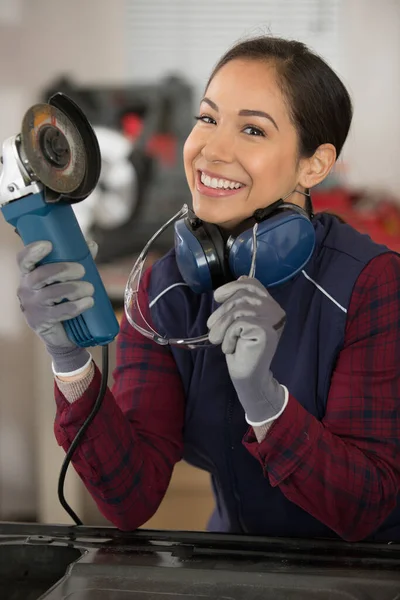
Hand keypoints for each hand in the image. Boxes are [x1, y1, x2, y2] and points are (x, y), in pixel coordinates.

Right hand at [16, 240, 96, 372]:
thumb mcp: (67, 279)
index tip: (48, 244)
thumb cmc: (62, 299)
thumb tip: (91, 244)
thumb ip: (77, 261)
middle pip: (41, 275)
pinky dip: (78, 305)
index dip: (33, 251)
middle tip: (82, 270)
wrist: (61, 333)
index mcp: (30, 274)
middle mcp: (26, 289)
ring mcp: (32, 306)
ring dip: (76, 289)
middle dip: (64, 269)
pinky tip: (89, 302)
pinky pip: (60, 311)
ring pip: (53, 293)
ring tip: (90, 289)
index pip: (24, 260)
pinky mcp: (41, 321)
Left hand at [207, 277, 287, 424]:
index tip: (218, 297)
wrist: (248, 375)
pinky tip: (229, 347)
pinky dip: (228, 336)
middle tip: (211, 329)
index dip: (233, 286)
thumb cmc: (240, 348)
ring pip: (238, 309)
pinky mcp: (265, 330)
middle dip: (221, 312)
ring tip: (216, 339)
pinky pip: (238, 323)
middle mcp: (274, 310)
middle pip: (241, 295)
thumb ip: (238, 303)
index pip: (252, 284)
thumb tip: (232, 284)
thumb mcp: (237, 321)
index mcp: (269, 305)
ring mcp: (272, 320)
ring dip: (221, 326)